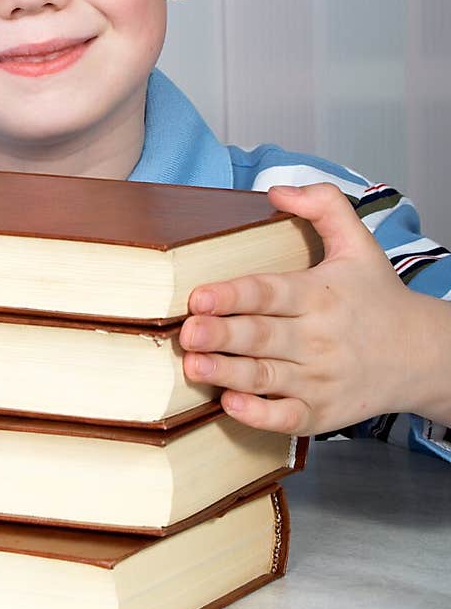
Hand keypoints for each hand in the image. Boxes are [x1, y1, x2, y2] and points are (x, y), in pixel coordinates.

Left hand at [179, 182, 433, 435]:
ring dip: (227, 373)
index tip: (199, 296)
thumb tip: (276, 189)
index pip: (270, 292)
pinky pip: (287, 419)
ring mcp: (319, 379)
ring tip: (193, 365)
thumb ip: (322, 205)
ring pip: (266, 378)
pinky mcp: (321, 413)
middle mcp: (318, 338)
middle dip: (222, 335)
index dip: (233, 295)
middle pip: (262, 337)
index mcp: (319, 294)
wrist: (422, 355)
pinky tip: (231, 405)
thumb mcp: (358, 242)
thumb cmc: (378, 297)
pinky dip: (259, 416)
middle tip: (187, 332)